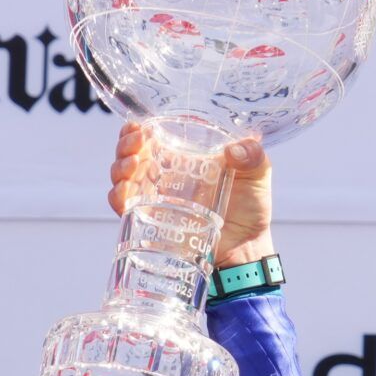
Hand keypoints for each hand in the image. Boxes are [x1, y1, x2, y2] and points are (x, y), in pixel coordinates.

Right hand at [107, 121, 275, 267]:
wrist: (245, 248)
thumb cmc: (250, 208)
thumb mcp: (258, 176)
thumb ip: (254, 158)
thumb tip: (236, 150)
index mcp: (185, 155)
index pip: (154, 133)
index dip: (140, 127)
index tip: (142, 127)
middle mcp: (164, 171)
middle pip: (131, 150)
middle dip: (126, 143)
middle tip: (137, 143)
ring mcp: (155, 194)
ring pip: (122, 173)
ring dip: (120, 165)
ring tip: (133, 164)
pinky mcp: (150, 218)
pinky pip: (123, 205)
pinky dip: (117, 196)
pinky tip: (123, 192)